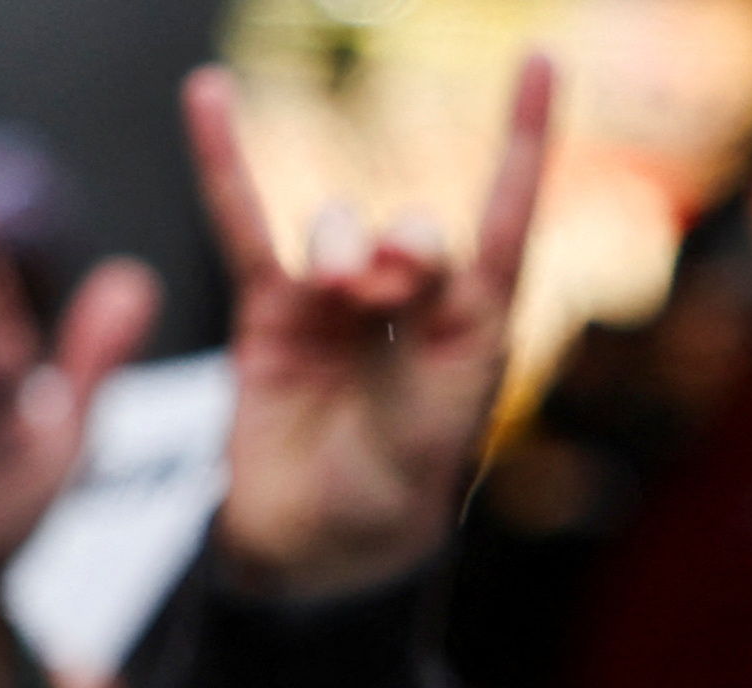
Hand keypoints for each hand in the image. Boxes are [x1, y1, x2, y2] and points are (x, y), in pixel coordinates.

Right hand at [184, 56, 552, 597]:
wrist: (317, 559)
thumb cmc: (395, 501)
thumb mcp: (441, 412)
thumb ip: (442, 319)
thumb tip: (408, 239)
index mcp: (477, 332)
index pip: (508, 220)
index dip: (524, 143)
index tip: (543, 63)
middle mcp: (414, 308)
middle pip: (414, 230)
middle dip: (406, 243)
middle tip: (391, 284)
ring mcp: (340, 306)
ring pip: (338, 230)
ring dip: (341, 246)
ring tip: (336, 291)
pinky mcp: (271, 316)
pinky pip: (246, 223)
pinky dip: (226, 161)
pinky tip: (207, 95)